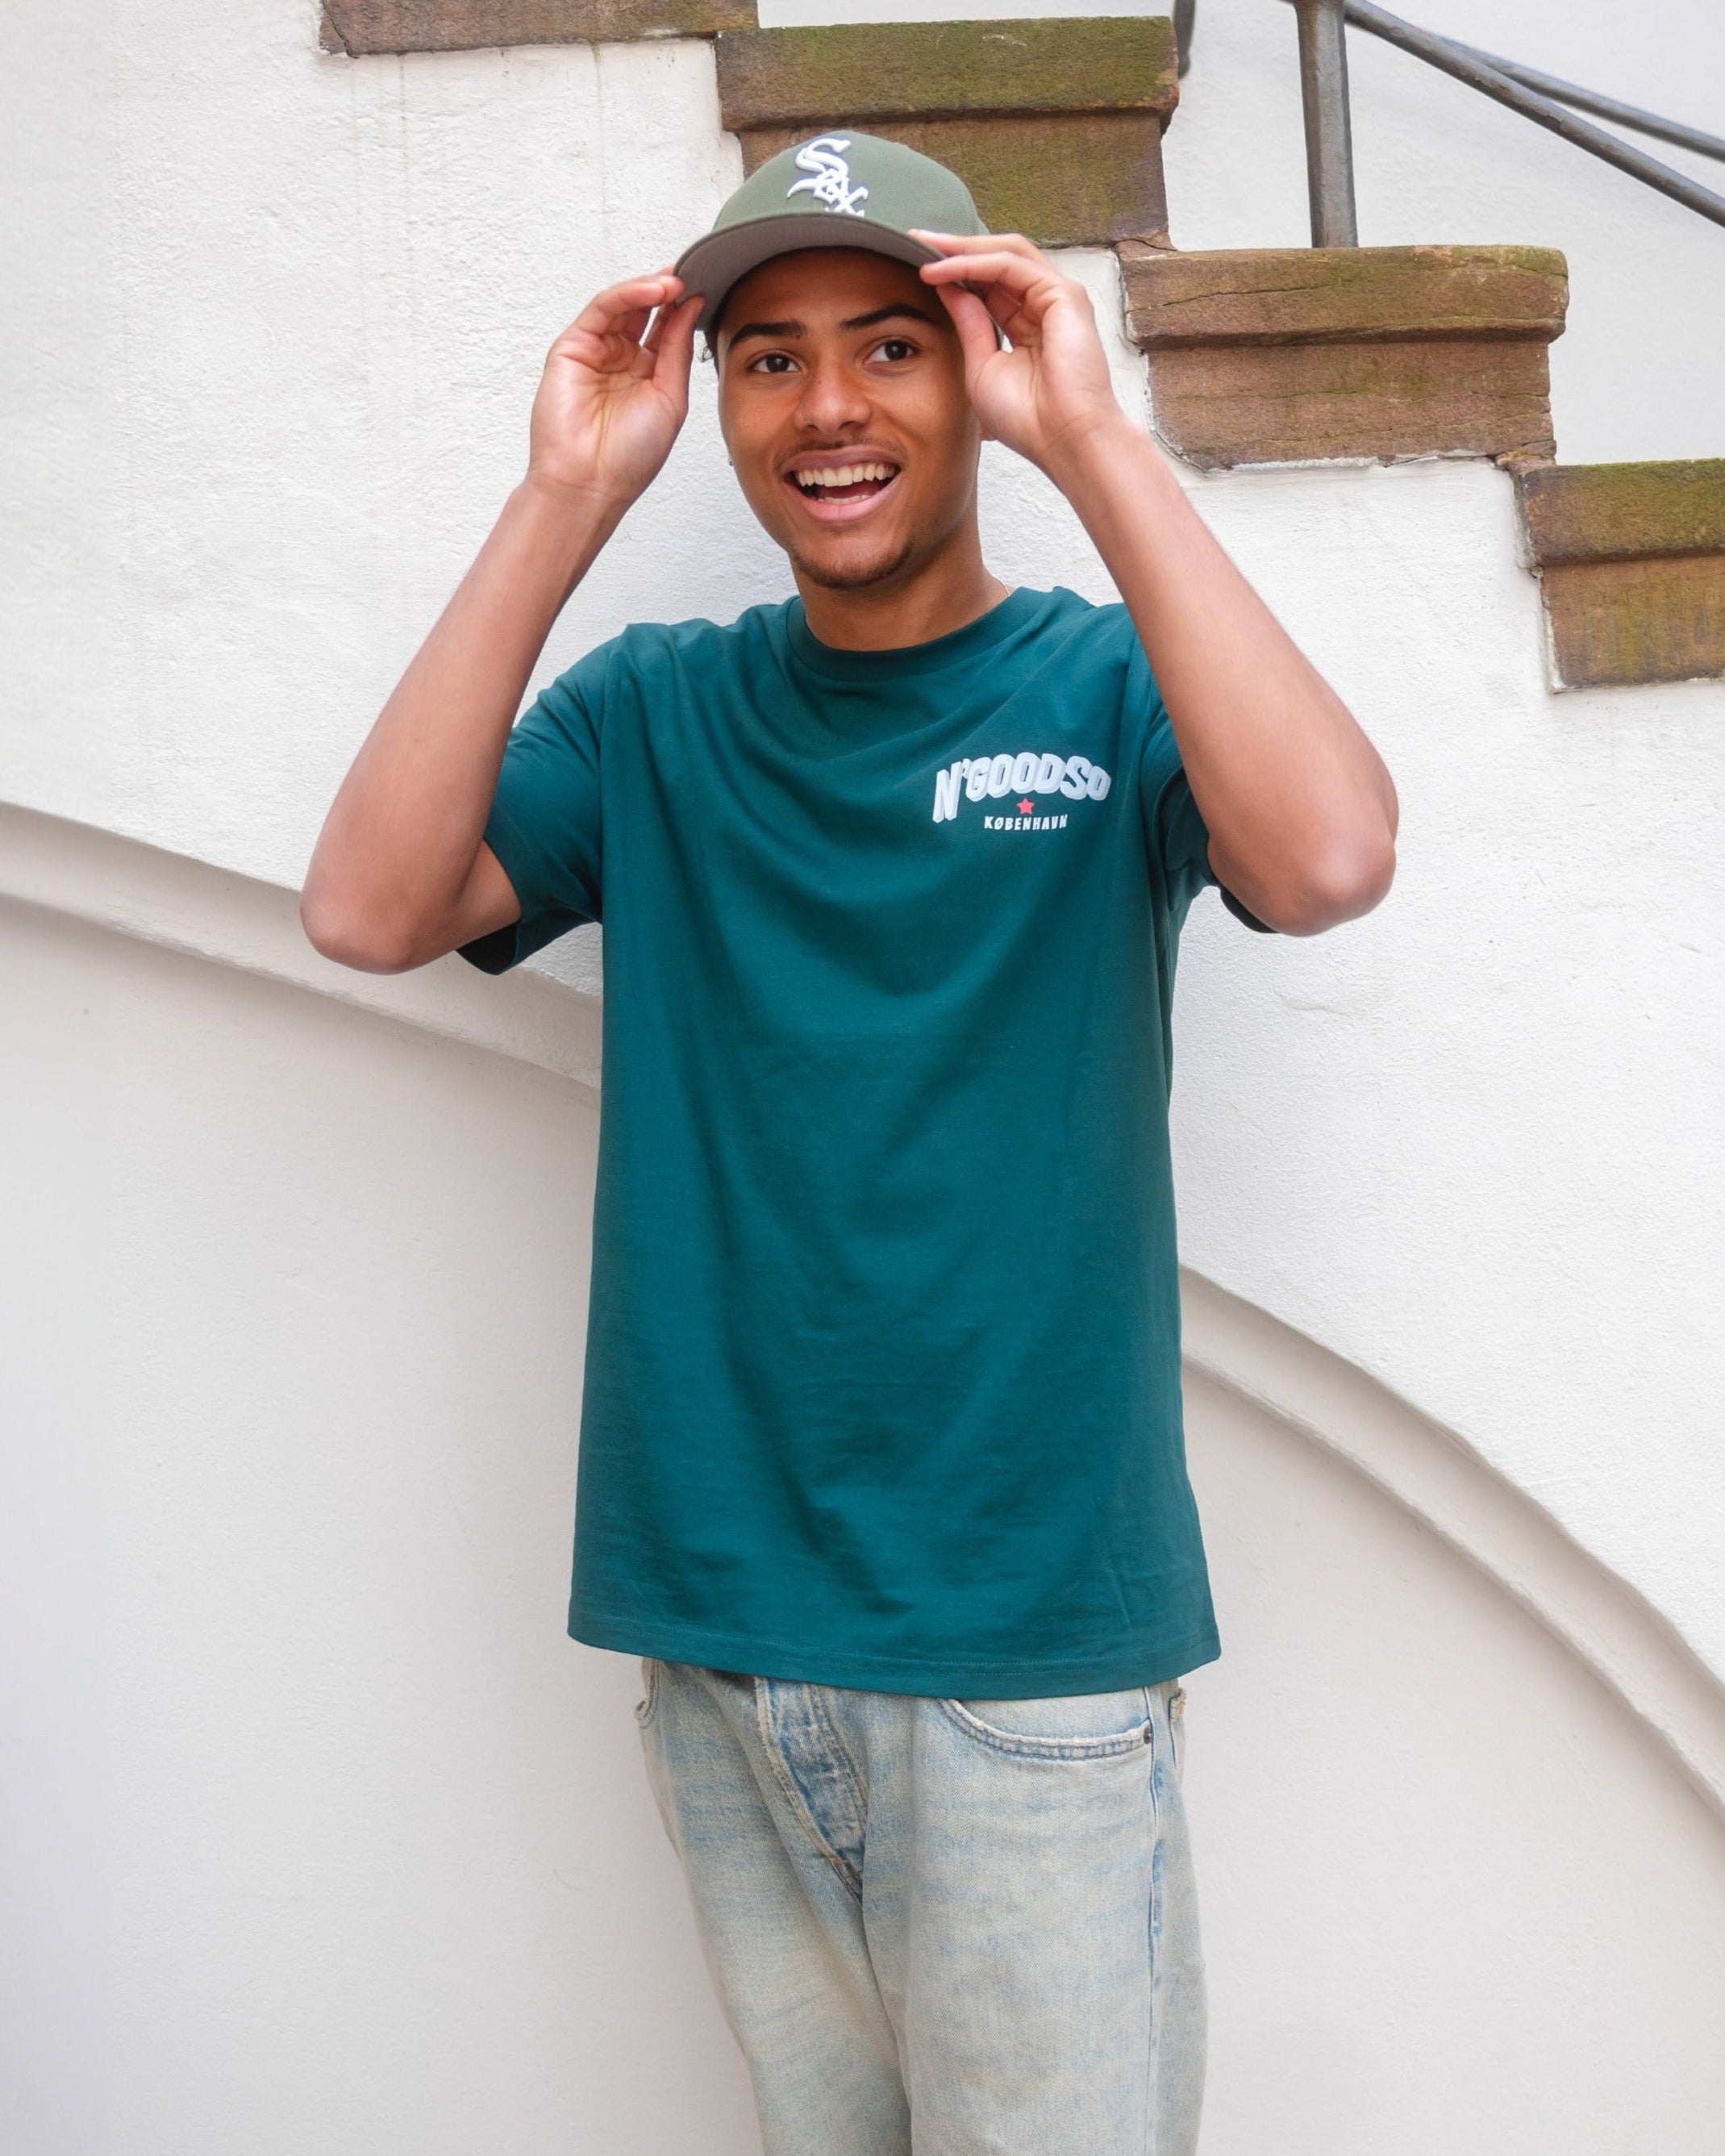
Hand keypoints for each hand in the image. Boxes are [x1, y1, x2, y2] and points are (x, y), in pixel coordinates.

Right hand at [525, 270, 700, 510]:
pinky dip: (627, 294)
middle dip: (668, 290)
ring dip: (650, 288)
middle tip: (693, 273)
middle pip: (645, 311)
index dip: (684, 308)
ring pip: (624, 305)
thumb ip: (678, 350)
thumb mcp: (671, 398)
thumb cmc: (630, 456)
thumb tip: (691, 306)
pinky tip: (653, 290)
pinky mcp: (572, 347)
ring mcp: (596, 352)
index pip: (666, 329)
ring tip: (676, 281)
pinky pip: (601, 310)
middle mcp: (621, 360)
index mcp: (647, 375)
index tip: (707, 288)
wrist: (591, 483)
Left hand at [913, 232, 1125, 474]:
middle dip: (956, 247)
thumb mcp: (981, 366)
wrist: (1062, 441)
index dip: (955, 270)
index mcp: (1027, 324)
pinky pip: (1011, 265)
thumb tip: (947, 286)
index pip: (989, 284)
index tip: (916, 265)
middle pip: (997, 259)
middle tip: (915, 239)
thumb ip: (969, 324)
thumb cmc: (1027, 419)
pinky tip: (945, 268)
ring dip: (963, 248)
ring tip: (925, 246)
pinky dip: (975, 263)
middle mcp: (1044, 305)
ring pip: (1006, 253)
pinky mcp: (1064, 295)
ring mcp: (1057, 297)